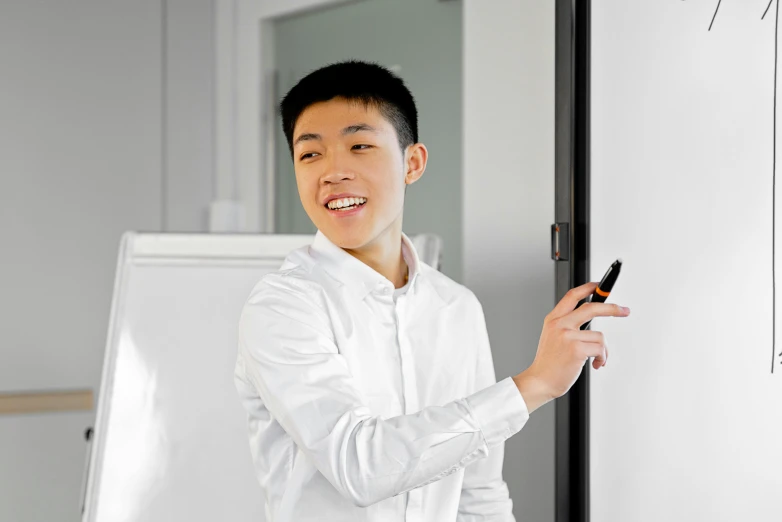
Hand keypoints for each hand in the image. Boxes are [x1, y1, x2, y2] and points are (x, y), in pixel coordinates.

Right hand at [513, 282, 630, 412]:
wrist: (540, 380)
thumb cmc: (548, 363)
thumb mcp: (552, 337)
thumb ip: (567, 325)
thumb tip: (590, 321)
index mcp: (553, 319)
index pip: (572, 296)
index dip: (588, 288)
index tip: (599, 286)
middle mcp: (559, 324)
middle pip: (591, 307)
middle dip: (612, 309)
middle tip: (624, 310)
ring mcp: (567, 336)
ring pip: (600, 336)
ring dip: (603, 350)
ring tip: (597, 359)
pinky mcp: (576, 349)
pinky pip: (600, 349)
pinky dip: (602, 358)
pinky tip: (595, 364)